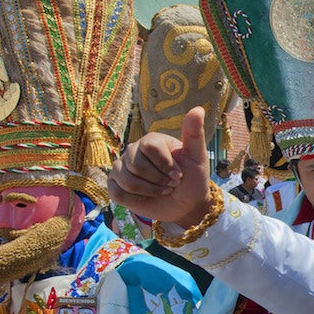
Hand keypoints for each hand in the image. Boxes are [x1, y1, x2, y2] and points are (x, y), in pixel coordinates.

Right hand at [108, 106, 210, 227]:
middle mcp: (134, 150)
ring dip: (150, 192)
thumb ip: (194, 134)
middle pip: (137, 166)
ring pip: (128, 181)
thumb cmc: (192, 179)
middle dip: (159, 181)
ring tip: (161, 191)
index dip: (165, 165)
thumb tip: (198, 109)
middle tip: (170, 185)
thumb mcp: (197, 158)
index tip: (179, 175)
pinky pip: (118, 193)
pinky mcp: (115, 184)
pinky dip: (136, 200)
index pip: (150, 147)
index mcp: (152, 141)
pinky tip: (146, 198)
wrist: (185, 204)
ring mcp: (122, 167)